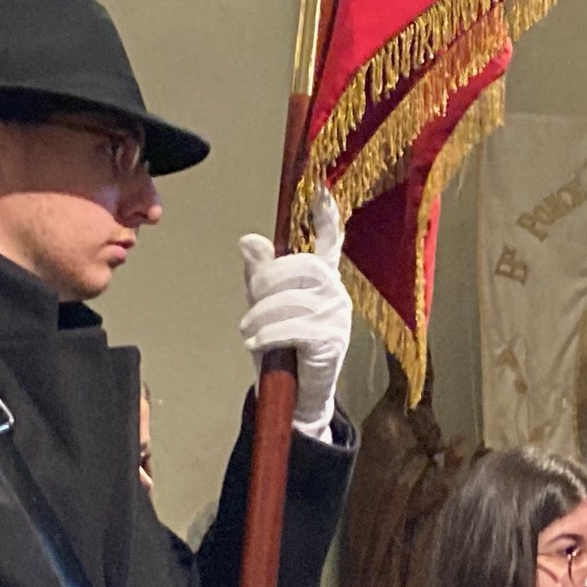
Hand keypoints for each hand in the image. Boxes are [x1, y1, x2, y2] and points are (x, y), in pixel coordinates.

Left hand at [238, 190, 350, 441]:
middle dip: (266, 283)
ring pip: (292, 299)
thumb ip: (260, 274)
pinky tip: (255, 343)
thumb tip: (250, 240)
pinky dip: (268, 335)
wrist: (296, 396)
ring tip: (248, 332)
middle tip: (250, 307)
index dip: (326, 215)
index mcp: (322, 278)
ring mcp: (337, 315)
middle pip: (299, 267)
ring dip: (261, 316)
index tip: (319, 189)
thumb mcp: (265, 306)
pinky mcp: (332, 340)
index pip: (331, 240)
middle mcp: (336, 291)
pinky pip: (294, 327)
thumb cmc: (283, 348)